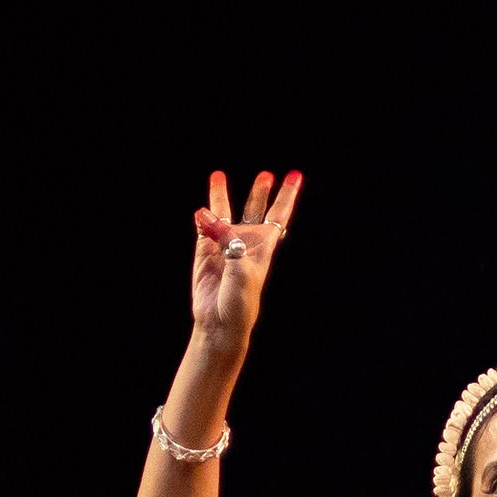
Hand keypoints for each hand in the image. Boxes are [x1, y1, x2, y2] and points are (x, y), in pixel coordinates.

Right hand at [190, 168, 302, 343]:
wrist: (220, 322)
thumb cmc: (239, 302)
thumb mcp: (240, 270)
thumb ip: (226, 239)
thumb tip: (203, 213)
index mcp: (263, 247)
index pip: (278, 215)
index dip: (287, 195)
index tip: (295, 176)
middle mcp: (245, 243)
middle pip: (255, 210)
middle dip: (260, 193)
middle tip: (267, 175)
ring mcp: (223, 245)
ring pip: (224, 214)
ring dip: (221, 196)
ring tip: (218, 175)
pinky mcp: (204, 252)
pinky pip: (202, 228)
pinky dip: (201, 218)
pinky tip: (200, 211)